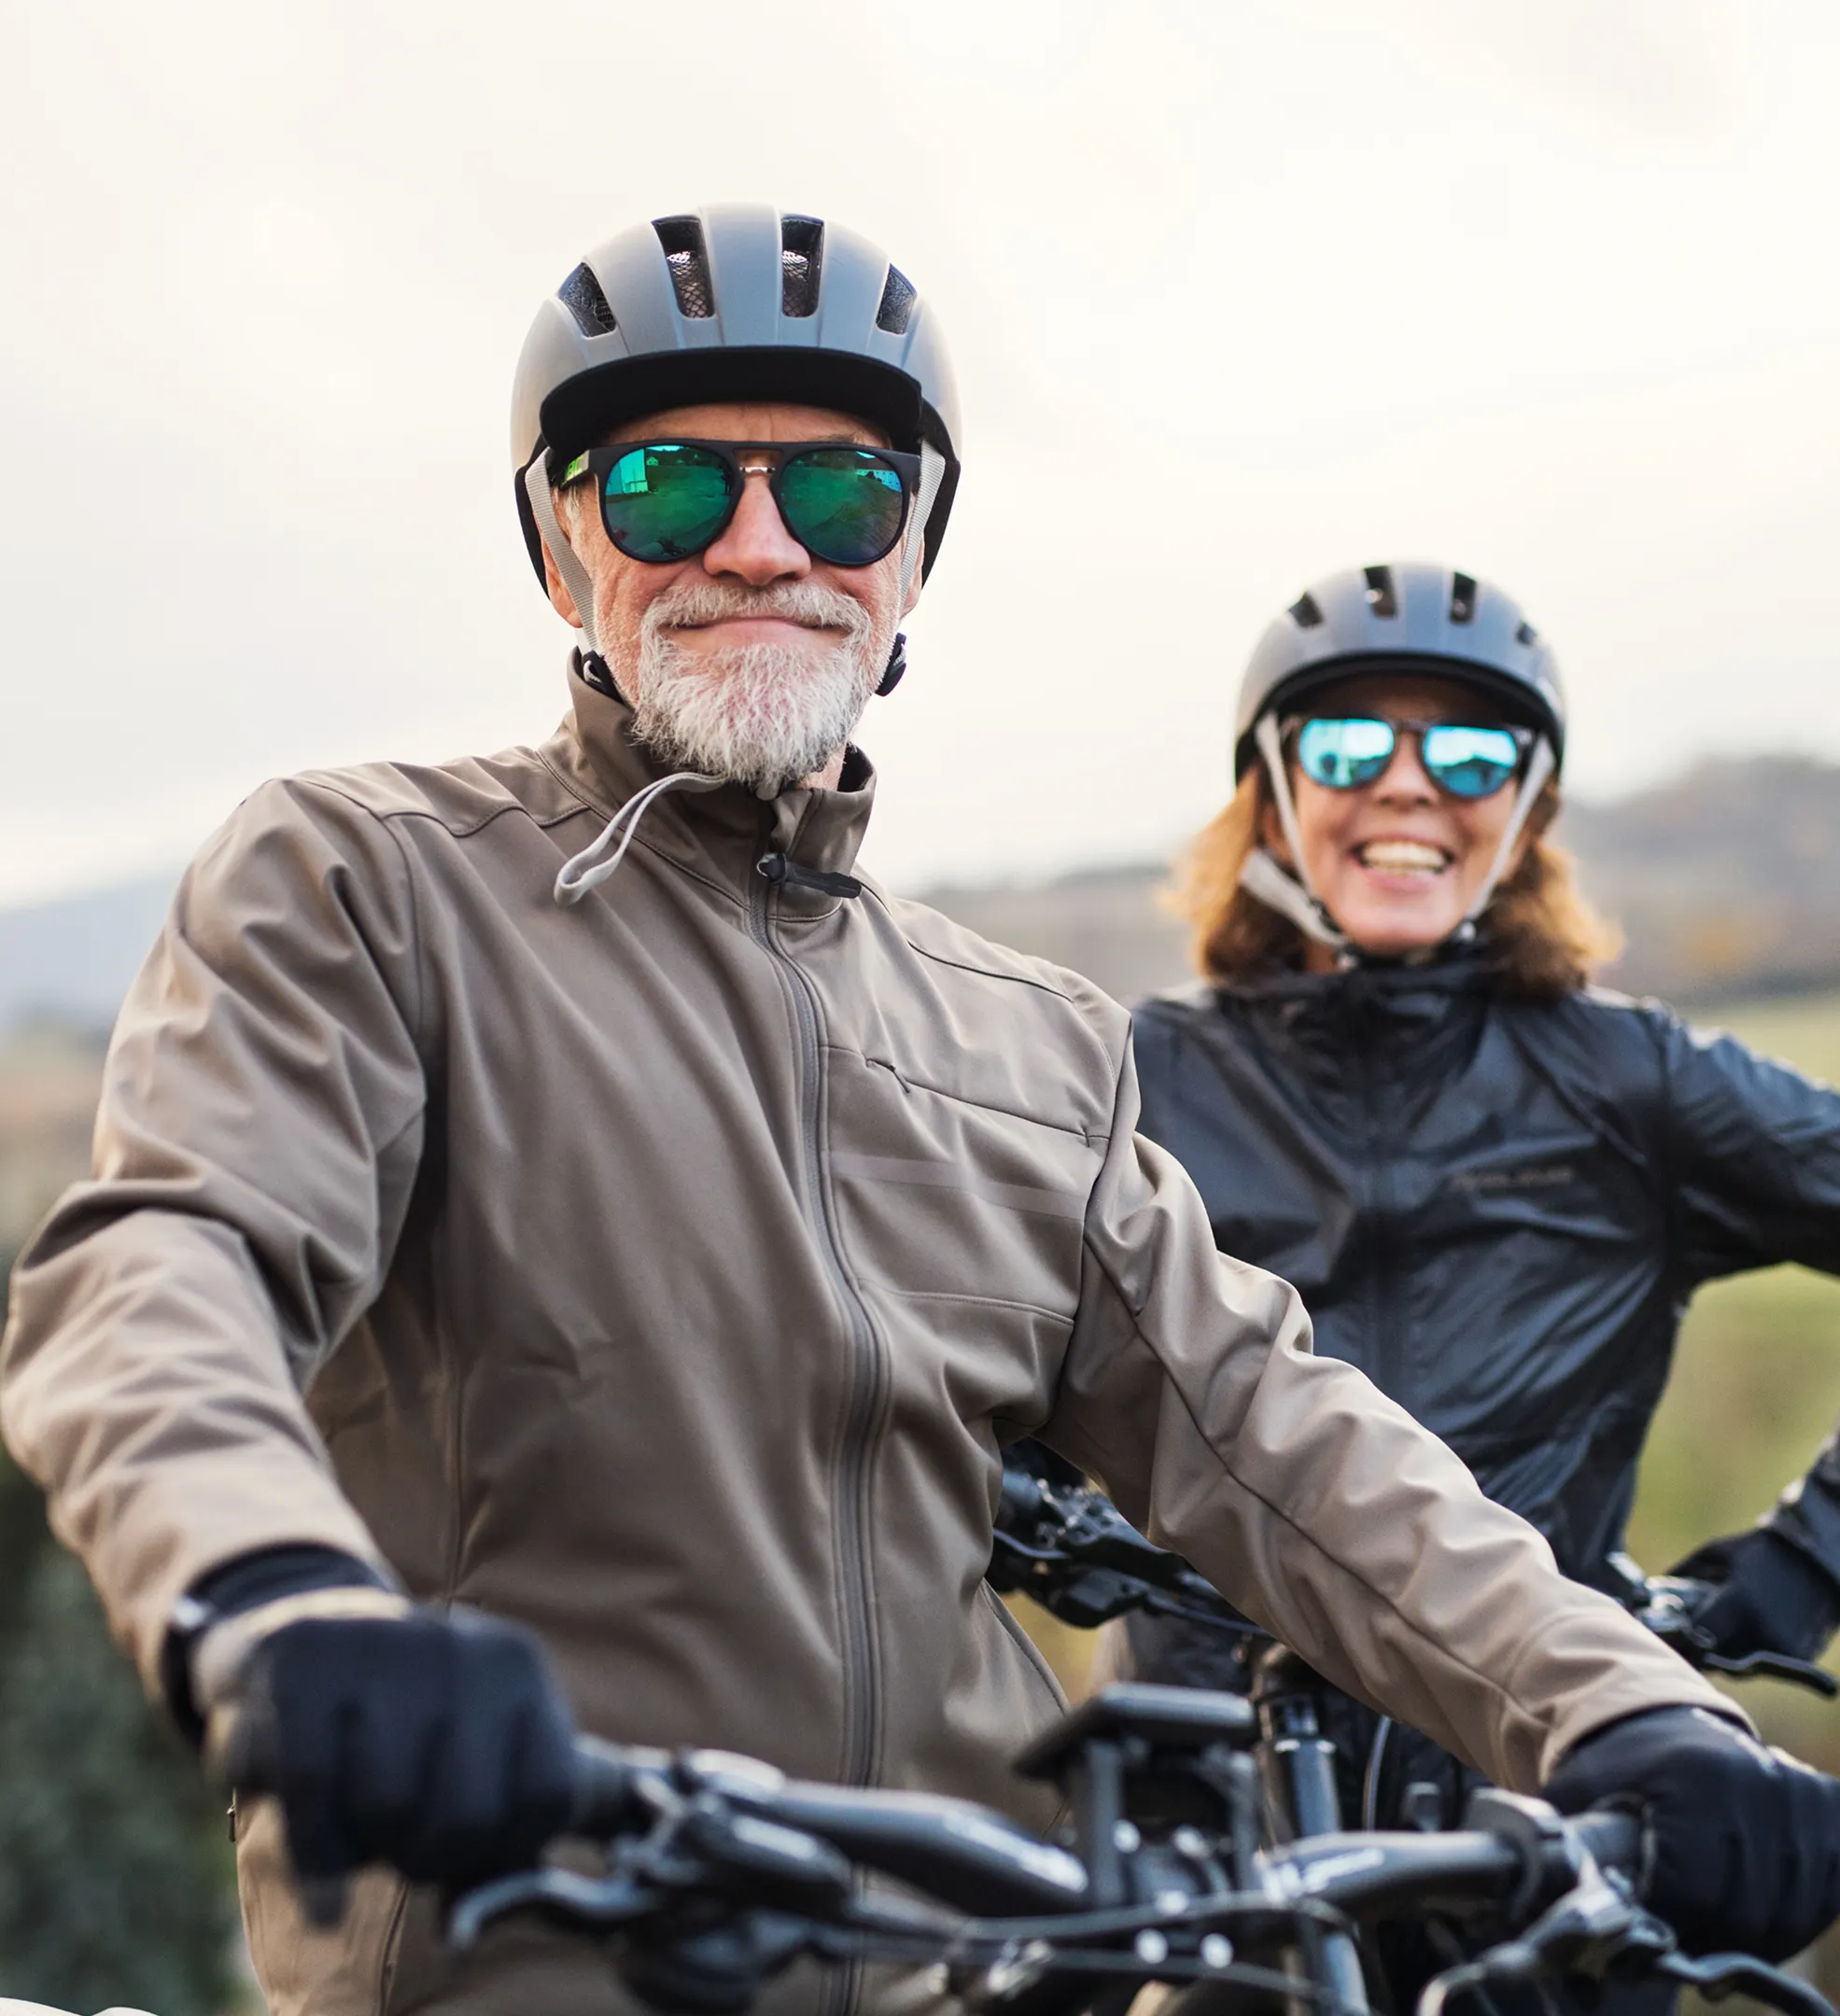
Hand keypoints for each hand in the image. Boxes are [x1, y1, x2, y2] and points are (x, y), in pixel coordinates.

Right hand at [220, 1608, 576, 1889]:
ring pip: (385, 1807)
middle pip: (465, 1819)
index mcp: (517, 1667)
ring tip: (354, 1808)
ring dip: (359, 1842)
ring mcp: (380, 1641)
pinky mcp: (302, 1655)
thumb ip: (515, 1821)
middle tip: (401, 1838)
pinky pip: (310, 1786)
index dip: (507, 1846)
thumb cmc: (405, 1722)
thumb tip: (510, 1891)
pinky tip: (315, 1863)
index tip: (474, 1846)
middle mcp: (460, 1643)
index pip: (547, 1797)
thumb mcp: (480, 1750)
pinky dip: (309, 1845)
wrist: (305, 1631)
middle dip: (426, 1855)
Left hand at [1544, 1704, 1839, 1959]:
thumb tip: (1550, 1905)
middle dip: (1705, 1936)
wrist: (1668, 1720)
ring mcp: (1801, 1799)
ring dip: (1749, 1936)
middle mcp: (1759, 1785)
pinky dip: (1791, 1918)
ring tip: (1708, 1921)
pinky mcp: (1829, 1813)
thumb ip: (1567, 1845)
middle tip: (1675, 1931)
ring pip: (1789, 1916)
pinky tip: (1751, 1908)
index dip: (1668, 1920)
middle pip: (1745, 1912)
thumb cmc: (1619, 1764)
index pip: (1696, 1891)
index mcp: (1695, 1780)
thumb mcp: (1579, 1789)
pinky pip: (1824, 1898)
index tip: (1644, 1923)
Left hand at [1671, 1529, 1839, 1663]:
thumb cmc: (1759, 1551)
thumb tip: (1645, 1594)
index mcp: (1739, 1603)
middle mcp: (1761, 1632)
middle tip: (1688, 1630)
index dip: (1679, 1638)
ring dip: (1721, 1652)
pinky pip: (1760, 1664)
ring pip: (1736, 1665)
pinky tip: (1743, 1630)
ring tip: (1719, 1625)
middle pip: (1714, 1658)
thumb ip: (1682, 1573)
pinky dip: (1746, 1652)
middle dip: (1697, 1647)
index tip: (1666, 1630)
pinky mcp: (1797, 1657)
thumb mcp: (1715, 1552)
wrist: (1816, 1559)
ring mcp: (1781, 1648)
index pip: (1698, 1639)